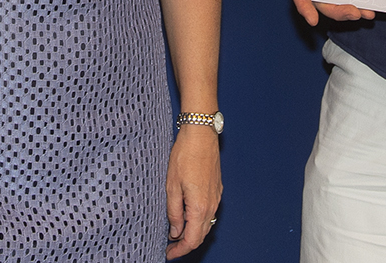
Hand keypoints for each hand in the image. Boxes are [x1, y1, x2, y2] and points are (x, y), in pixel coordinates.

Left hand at [164, 127, 221, 257]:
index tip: (169, 254)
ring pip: (206, 224)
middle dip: (185, 244)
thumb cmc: (185, 156)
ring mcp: (216, 197)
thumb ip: (174, 212)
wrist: (201, 134)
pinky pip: (209, 212)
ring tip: (175, 232)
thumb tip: (175, 231)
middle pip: (201, 235)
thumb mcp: (172, 186)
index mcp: (200, 207)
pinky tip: (187, 216)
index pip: (192, 240)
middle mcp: (212, 205)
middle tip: (170, 246)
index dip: (180, 250)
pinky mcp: (216, 189)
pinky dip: (198, 220)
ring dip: (192, 232)